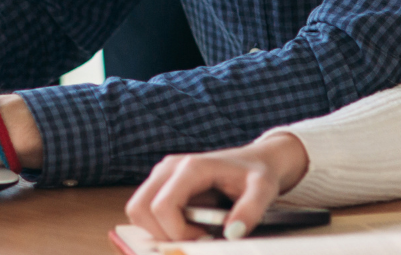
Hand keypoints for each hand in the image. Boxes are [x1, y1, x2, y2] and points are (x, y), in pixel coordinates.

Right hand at [126, 132, 309, 241]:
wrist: (256, 160)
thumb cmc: (257, 174)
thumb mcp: (263, 190)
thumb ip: (250, 210)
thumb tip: (231, 233)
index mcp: (191, 167)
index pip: (162, 207)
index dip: (178, 233)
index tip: (205, 239)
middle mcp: (169, 168)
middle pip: (139, 209)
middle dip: (161, 234)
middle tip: (193, 239)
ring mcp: (162, 175)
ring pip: (138, 211)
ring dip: (159, 230)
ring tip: (192, 231)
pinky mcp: (161, 184)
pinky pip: (146, 211)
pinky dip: (160, 225)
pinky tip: (187, 225)